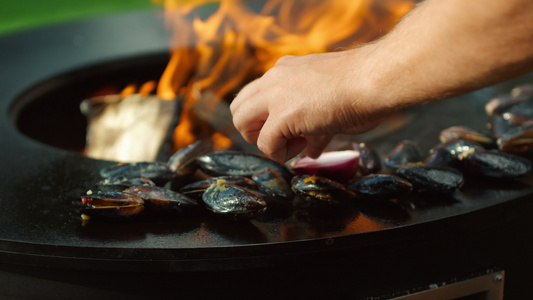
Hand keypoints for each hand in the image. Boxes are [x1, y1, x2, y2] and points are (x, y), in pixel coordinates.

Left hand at [230, 50, 383, 161]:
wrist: (374, 79)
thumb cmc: (361, 88)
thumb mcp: (329, 104)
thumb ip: (313, 127)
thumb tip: (311, 151)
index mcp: (284, 70)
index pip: (255, 96)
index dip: (267, 118)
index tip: (292, 129)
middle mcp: (274, 78)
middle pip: (238, 108)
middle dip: (255, 130)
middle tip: (284, 139)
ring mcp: (275, 94)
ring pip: (241, 122)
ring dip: (263, 141)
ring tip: (295, 143)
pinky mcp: (282, 115)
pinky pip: (265, 144)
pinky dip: (281, 153)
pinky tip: (305, 146)